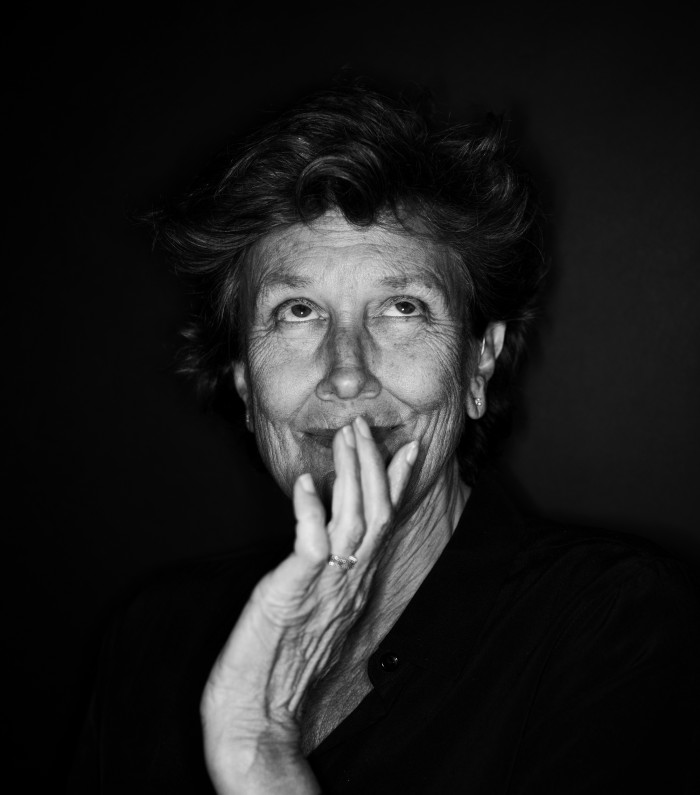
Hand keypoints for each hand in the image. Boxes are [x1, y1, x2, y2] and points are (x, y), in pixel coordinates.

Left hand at [201, 415, 417, 793]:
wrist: (258, 713)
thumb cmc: (281, 662)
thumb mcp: (318, 610)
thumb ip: (332, 578)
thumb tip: (333, 548)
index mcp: (354, 583)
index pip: (385, 523)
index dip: (397, 484)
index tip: (408, 449)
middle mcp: (348, 582)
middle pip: (376, 513)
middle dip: (373, 465)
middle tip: (365, 426)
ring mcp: (325, 587)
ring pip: (353, 520)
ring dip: (350, 474)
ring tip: (345, 437)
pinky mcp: (294, 592)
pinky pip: (310, 544)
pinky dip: (308, 509)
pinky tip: (303, 482)